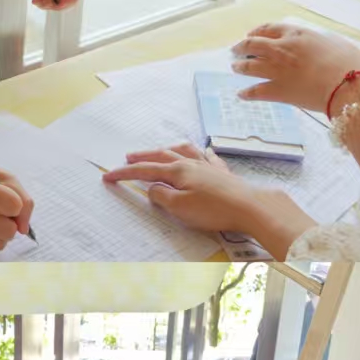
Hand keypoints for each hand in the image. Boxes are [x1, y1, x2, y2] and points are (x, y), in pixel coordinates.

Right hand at [101, 142, 314, 257]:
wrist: (250, 207)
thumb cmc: (214, 209)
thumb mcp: (180, 207)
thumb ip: (162, 196)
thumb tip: (152, 189)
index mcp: (178, 171)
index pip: (145, 171)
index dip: (125, 173)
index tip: (109, 176)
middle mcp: (191, 164)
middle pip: (162, 155)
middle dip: (143, 157)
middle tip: (128, 157)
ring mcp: (208, 166)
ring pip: (183, 151)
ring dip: (168, 150)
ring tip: (160, 151)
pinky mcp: (222, 173)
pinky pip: (207, 156)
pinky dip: (198, 153)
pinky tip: (201, 152)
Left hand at [230, 23, 359, 113]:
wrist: (348, 87)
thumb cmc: (349, 65)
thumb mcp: (339, 43)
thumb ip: (325, 41)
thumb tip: (323, 43)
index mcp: (298, 34)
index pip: (271, 29)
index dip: (258, 31)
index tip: (252, 33)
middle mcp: (283, 49)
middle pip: (253, 44)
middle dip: (242, 46)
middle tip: (236, 50)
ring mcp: (278, 70)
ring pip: (250, 66)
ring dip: (240, 66)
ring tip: (235, 67)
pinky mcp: (279, 91)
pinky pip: (256, 92)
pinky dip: (247, 93)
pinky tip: (241, 95)